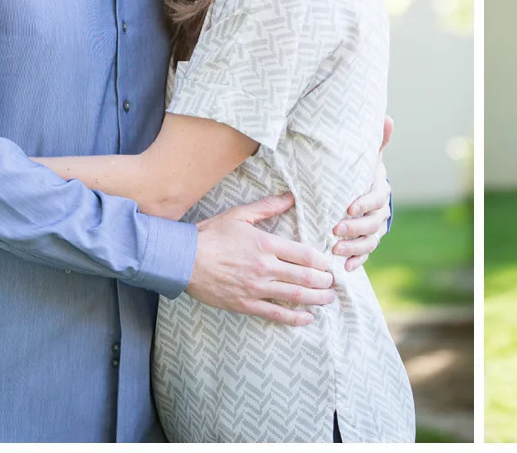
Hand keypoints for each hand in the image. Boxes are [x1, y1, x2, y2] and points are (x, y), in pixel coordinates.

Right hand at [186, 192, 336, 324]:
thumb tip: (291, 197)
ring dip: (316, 299)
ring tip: (328, 299)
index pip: (305, 255)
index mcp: (266, 244)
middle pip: (305, 277)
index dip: (322, 262)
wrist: (182, 260)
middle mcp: (265, 267)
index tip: (329, 264)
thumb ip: (268, 207)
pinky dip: (294, 318)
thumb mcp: (240, 215)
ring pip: (294, 296)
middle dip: (324, 282)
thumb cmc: (210, 235)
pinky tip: (307, 319)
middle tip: (333, 283)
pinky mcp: (245, 304)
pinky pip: (275, 313)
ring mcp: (256, 288)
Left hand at [333, 116, 393, 270]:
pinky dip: (357, 260)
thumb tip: (388, 118)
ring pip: (370, 240)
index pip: (377, 198)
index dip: (365, 203)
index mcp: (379, 189)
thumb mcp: (366, 156)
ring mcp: (375, 229)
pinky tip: (345, 266)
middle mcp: (381, 211)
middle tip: (334, 229)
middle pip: (373, 223)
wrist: (362, 190)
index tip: (349, 207)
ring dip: (354, 246)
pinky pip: (366, 254)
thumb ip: (376, 141)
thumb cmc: (359, 171)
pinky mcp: (368, 242)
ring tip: (335, 249)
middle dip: (354, 227)